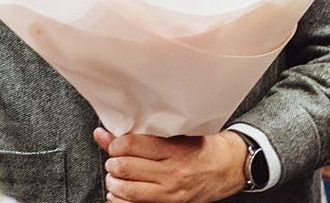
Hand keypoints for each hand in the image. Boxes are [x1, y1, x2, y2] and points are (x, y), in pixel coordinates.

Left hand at [93, 127, 246, 202]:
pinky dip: (120, 200)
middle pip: (125, 167)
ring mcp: (171, 193)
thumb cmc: (201, 148)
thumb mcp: (175, 134)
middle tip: (115, 160)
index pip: (131, 145)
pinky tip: (120, 192)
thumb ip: (139, 136)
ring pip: (127, 189)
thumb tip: (102, 134)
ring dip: (114, 182)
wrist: (227, 168)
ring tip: (116, 176)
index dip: (115, 144)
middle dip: (113, 163)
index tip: (116, 145)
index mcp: (174, 149)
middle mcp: (172, 172)